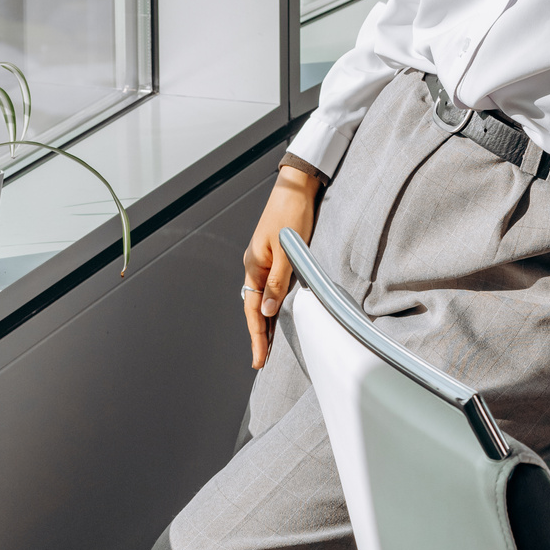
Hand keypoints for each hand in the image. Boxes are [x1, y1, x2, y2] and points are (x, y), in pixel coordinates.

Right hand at [242, 165, 320, 369]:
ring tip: (267, 347)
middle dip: (257, 335)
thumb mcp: (287, 250)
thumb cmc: (291, 214)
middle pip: (254, 308)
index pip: (252, 309)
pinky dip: (272, 305)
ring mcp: (265, 261)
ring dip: (264, 323)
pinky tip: (276, 315)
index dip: (256, 336)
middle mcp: (255, 266)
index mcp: (253, 265)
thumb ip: (277, 281)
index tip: (258, 359)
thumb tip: (266, 311)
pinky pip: (271, 288)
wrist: (297, 188)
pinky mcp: (276, 257)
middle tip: (261, 361)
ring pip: (262, 299)